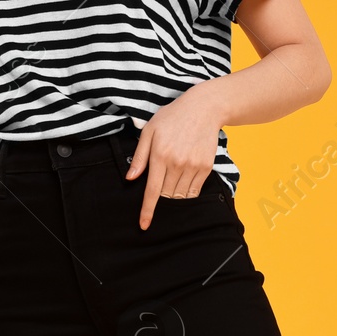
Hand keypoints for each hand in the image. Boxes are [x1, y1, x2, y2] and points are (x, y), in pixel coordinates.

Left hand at [125, 84, 224, 229]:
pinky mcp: (206, 168)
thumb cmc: (172, 118)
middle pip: (166, 195)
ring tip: (174, 173)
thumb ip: (140, 156)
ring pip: (180, 195)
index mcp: (159, 155)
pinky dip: (187, 190)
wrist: (203, 109)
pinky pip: (194, 190)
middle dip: (160, 193)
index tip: (144, 225)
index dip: (147, 210)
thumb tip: (131, 178)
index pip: (152, 191)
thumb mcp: (150, 131)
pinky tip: (185, 175)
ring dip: (174, 192)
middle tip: (162, 175)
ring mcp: (193, 166)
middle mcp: (177, 163)